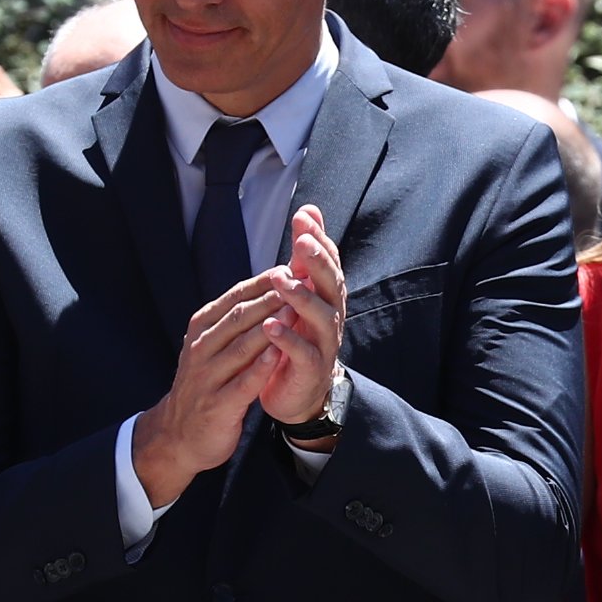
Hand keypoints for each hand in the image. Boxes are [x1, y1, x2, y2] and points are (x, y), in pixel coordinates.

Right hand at [132, 277, 287, 507]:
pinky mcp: (218, 404)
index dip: (263, 283)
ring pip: (241, 346)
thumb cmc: (207, 384)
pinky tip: (280, 354)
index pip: (234, 298)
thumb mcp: (213, 346)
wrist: (179, 434)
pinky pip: (243, 382)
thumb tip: (270, 286)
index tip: (290, 269)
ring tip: (295, 311)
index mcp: (201, 328)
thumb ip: (235, 321)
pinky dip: (261, 367)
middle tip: (299, 283)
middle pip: (238, 317)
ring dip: (269, 327)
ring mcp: (207, 376)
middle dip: (270, 298)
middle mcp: (201, 348)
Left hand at [252, 205, 347, 439]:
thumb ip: (304, 257)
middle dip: (317, 262)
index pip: (328, 261)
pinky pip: (304, 353)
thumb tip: (309, 210)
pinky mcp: (311, 369)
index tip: (303, 216)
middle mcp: (331, 315)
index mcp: (327, 295)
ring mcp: (324, 343)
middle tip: (301, 243)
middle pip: (331, 284)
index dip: (319, 239)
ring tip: (280, 280)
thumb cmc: (298, 335)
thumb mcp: (301, 291)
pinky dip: (288, 339)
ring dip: (301, 297)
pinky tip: (270, 325)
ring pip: (321, 317)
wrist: (298, 391)